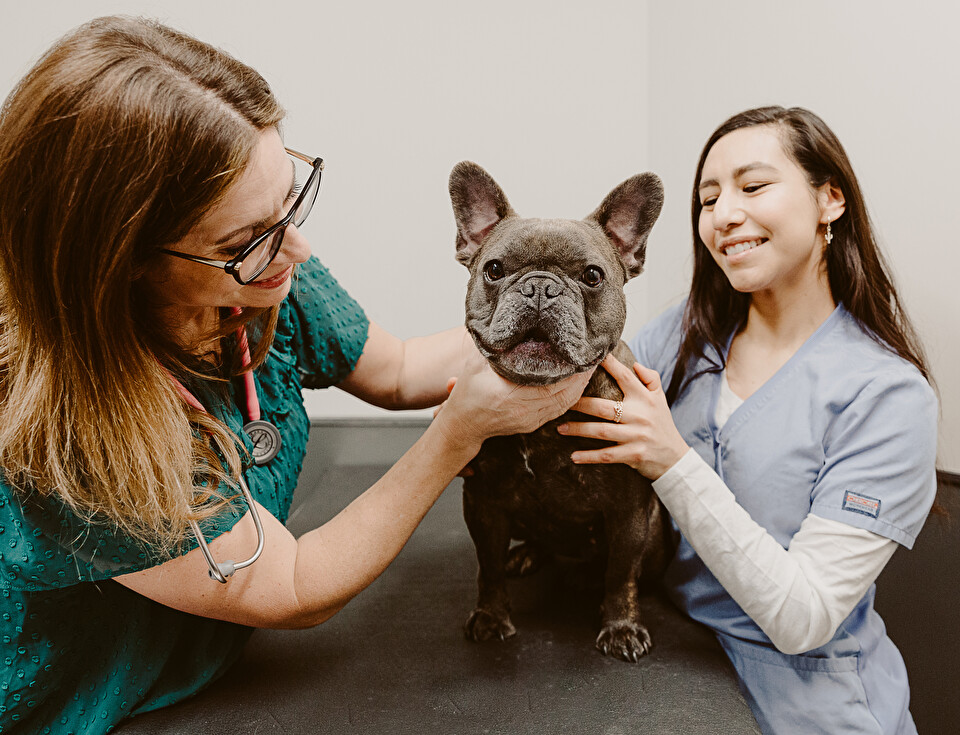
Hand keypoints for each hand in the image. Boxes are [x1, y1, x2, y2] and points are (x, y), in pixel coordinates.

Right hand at [433, 351, 594, 451]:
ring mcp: (530, 421)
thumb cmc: (468, 393)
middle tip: (594, 356)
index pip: (551, 384)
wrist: (463, 424)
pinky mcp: (534, 425)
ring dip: (580, 386)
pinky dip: (572, 396)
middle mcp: (524, 411)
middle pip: (565, 394)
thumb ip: (494, 347)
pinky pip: (560, 410)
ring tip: (590, 367)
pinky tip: (578, 383)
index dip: (572, 371)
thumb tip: (508, 326)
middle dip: (582, 375)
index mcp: (509, 396)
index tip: (583, 355)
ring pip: (565, 403)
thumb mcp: (476, 364)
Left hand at [557, 354, 688, 479]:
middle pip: (604, 407)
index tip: (591, 357)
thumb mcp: (660, 399)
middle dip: (581, 404)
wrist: (675, 458)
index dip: (610, 365)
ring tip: (560, 428)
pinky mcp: (633, 455)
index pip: (625, 377)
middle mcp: (640, 416)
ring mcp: (636, 436)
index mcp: (645, 399)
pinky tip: (573, 457)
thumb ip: (651, 378)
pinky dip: (589, 457)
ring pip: (601, 431)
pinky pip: (607, 455)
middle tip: (562, 402)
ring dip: (578, 430)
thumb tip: (635, 363)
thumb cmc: (662, 424)